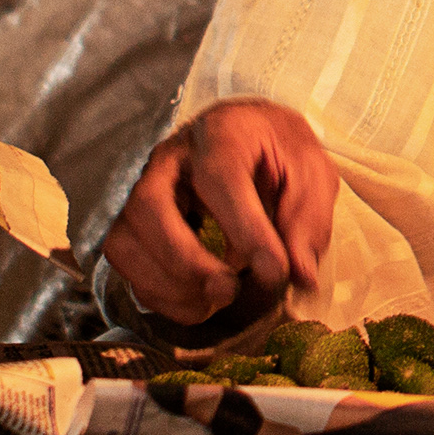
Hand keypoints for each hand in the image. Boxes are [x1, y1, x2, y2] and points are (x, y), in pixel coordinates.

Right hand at [105, 98, 340, 331]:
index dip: (245, 230)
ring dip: (169, 285)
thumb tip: (301, 273)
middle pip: (148, 207)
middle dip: (187, 262)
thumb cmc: (275, 151)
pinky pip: (125, 264)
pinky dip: (160, 296)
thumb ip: (307, 217)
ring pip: (124, 240)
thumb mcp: (309, 169)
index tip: (274, 271)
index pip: (219, 178)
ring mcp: (140, 188)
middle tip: (229, 291)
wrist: (244, 133)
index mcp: (220, 134)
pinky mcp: (132, 220)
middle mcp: (169, 158)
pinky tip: (199, 302)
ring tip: (217, 300)